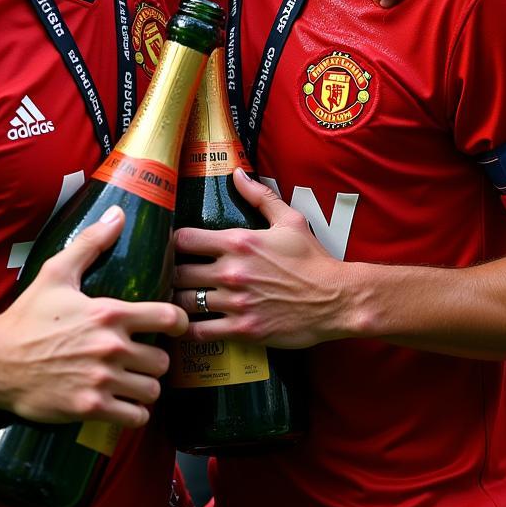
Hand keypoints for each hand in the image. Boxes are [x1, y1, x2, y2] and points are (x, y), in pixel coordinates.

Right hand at [0, 206, 187, 426]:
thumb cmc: (27, 316)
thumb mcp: (56, 272)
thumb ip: (91, 242)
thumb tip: (118, 213)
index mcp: (109, 313)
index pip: (168, 318)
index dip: (178, 323)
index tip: (174, 327)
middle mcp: (111, 347)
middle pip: (163, 361)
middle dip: (155, 360)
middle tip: (142, 358)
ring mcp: (102, 380)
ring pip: (152, 391)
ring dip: (146, 388)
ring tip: (134, 382)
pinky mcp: (90, 408)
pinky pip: (135, 417)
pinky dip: (134, 413)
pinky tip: (124, 404)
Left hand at [173, 170, 346, 348]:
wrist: (336, 298)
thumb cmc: (312, 259)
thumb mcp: (289, 220)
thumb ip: (259, 196)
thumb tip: (236, 173)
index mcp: (238, 242)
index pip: (183, 239)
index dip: (172, 244)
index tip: (172, 248)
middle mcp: (231, 271)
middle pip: (178, 273)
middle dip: (170, 274)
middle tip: (169, 277)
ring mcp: (236, 303)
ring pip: (185, 303)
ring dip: (176, 302)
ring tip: (173, 301)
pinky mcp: (243, 330)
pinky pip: (200, 332)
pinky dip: (188, 330)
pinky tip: (185, 326)